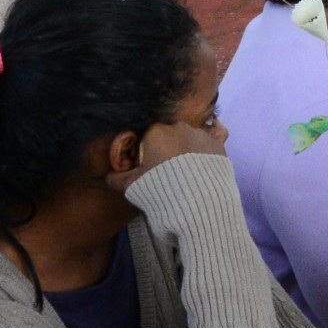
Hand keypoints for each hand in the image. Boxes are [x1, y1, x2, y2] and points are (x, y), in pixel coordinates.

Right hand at [105, 121, 226, 191]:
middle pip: (170, 135)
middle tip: (170, 170)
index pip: (148, 137)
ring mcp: (201, 134)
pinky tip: (207, 155)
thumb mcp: (131, 186)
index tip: (151, 166)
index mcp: (156, 132)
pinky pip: (214, 137)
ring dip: (188, 148)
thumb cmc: (160, 189)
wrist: (198, 201)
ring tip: (189, 171)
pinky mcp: (219, 144)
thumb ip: (115, 178)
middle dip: (168, 149)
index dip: (148, 152)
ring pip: (190, 137)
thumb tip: (108, 176)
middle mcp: (179, 127)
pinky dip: (210, 144)